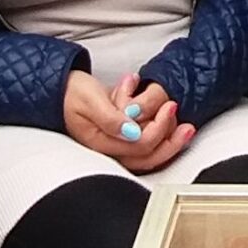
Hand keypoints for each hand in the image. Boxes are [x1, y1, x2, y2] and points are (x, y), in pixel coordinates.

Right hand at [63, 70, 194, 172]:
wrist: (60, 90)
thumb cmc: (72, 93)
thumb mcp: (91, 101)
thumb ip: (111, 118)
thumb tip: (133, 132)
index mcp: (101, 143)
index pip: (140, 146)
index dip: (159, 128)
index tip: (170, 107)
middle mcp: (110, 150)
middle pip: (148, 156)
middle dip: (172, 142)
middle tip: (187, 125)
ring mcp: (116, 146)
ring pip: (149, 152)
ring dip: (167, 136)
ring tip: (178, 118)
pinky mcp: (121, 138)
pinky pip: (145, 143)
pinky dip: (158, 132)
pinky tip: (166, 119)